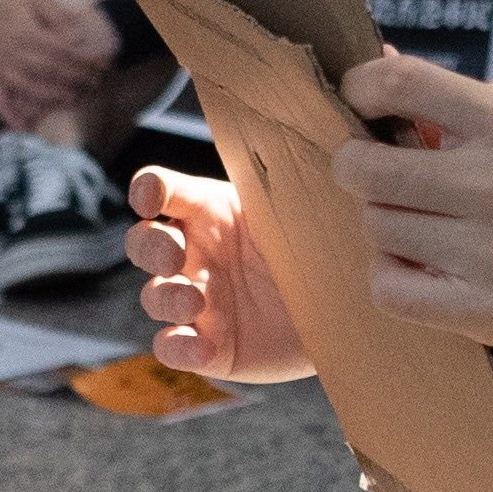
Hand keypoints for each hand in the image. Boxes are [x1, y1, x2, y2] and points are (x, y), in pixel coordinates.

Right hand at [0, 0, 113, 130]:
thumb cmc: (18, 3)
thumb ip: (59, 15)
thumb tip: (78, 37)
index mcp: (24, 32)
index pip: (60, 51)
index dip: (82, 60)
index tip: (100, 65)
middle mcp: (10, 52)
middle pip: (48, 71)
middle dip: (75, 79)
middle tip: (94, 84)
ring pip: (28, 88)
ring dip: (52, 98)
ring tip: (73, 100)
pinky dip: (8, 116)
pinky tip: (24, 128)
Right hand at [127, 165, 312, 383]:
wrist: (349, 311)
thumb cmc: (322, 249)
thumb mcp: (304, 211)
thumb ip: (282, 184)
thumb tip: (281, 144)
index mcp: (211, 211)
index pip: (161, 191)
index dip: (147, 190)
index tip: (151, 197)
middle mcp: (196, 254)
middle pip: (144, 243)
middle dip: (150, 247)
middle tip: (175, 255)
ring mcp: (198, 301)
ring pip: (154, 295)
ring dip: (166, 297)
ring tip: (195, 302)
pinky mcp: (209, 346)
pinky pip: (172, 347)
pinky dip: (177, 347)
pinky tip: (201, 346)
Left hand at [327, 53, 492, 351]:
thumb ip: (459, 101)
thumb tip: (376, 69)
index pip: (404, 86)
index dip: (362, 87)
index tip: (360, 98)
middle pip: (368, 170)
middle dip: (356, 163)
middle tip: (372, 168)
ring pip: (378, 229)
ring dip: (386, 219)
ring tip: (420, 218)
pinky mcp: (489, 313)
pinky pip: (390, 290)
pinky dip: (392, 272)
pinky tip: (421, 261)